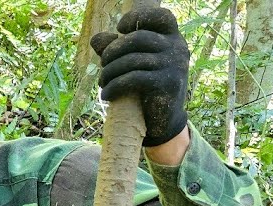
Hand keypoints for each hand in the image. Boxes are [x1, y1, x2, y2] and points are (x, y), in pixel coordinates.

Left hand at [90, 7, 189, 146]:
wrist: (163, 121)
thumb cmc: (146, 88)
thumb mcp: (133, 65)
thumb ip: (117, 49)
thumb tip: (96, 38)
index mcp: (172, 38)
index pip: (160, 16)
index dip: (137, 18)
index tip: (119, 29)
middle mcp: (177, 48)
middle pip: (138, 38)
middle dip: (113, 51)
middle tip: (103, 66)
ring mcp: (174, 66)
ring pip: (132, 60)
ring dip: (110, 72)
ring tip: (103, 83)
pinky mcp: (166, 84)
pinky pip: (133, 78)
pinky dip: (114, 87)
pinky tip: (107, 95)